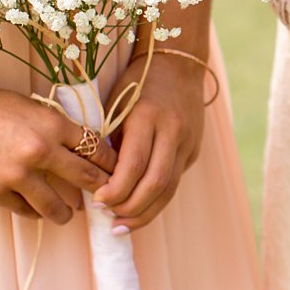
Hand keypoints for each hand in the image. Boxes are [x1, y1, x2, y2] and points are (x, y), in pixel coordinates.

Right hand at [0, 76, 118, 223]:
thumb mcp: (33, 108)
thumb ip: (57, 129)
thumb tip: (84, 149)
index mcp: (53, 125)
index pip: (97, 149)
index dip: (111, 164)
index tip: (118, 173)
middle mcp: (40, 151)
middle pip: (86, 178)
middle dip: (101, 191)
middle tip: (107, 200)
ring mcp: (16, 174)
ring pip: (56, 205)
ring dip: (67, 213)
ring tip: (69, 215)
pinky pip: (24, 209)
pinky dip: (33, 211)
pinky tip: (38, 210)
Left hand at [94, 52, 206, 232]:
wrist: (179, 63)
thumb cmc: (137, 82)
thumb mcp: (116, 105)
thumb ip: (110, 141)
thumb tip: (96, 181)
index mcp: (148, 117)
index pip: (133, 166)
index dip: (114, 191)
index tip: (96, 202)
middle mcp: (172, 131)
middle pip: (155, 183)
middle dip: (130, 208)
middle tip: (108, 219)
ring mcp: (187, 142)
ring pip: (169, 189)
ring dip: (145, 212)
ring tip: (121, 225)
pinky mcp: (193, 150)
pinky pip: (174, 182)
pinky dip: (156, 201)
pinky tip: (138, 210)